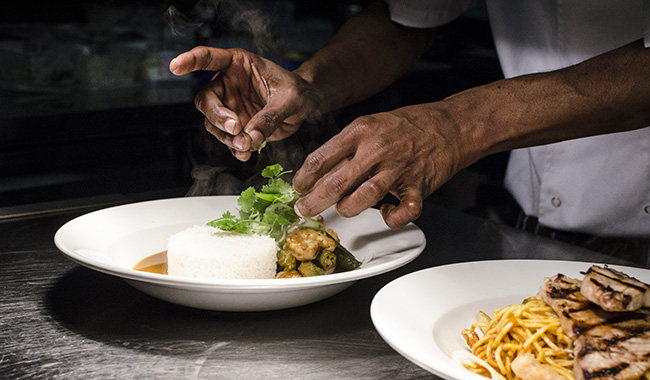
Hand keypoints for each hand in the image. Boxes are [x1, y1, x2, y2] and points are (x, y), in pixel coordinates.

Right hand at [170, 46, 317, 160]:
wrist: (305, 107)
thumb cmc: (297, 91)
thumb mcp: (289, 99)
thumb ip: (270, 116)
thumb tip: (251, 136)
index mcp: (237, 65)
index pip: (209, 58)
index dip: (190, 60)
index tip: (175, 66)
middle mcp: (228, 85)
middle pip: (205, 100)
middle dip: (218, 116)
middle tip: (236, 128)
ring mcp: (230, 107)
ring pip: (213, 124)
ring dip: (227, 137)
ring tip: (248, 145)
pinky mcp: (237, 127)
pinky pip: (226, 140)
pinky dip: (234, 149)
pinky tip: (246, 154)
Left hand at [292, 103, 477, 228]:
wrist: (451, 125)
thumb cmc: (407, 126)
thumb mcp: (370, 124)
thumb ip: (346, 147)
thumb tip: (318, 171)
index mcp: (361, 130)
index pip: (321, 158)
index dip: (304, 178)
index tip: (299, 188)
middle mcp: (377, 149)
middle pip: (336, 182)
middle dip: (315, 201)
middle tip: (305, 209)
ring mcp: (398, 169)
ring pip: (362, 198)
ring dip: (347, 208)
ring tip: (344, 208)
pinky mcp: (418, 187)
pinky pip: (402, 212)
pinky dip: (391, 217)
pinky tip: (385, 211)